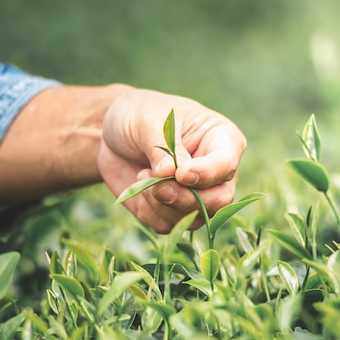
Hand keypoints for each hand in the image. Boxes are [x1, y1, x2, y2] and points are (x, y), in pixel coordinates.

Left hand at [98, 85, 246, 232]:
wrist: (113, 135)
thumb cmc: (139, 114)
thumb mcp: (148, 120)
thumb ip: (163, 147)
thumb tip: (170, 174)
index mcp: (222, 140)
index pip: (226, 164)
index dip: (206, 173)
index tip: (181, 174)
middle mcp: (217, 172)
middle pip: (219, 200)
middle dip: (186, 199)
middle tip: (157, 187)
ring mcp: (199, 195)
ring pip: (194, 217)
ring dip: (161, 204)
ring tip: (142, 176)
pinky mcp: (175, 212)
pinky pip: (168, 225)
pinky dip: (149, 211)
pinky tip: (139, 188)